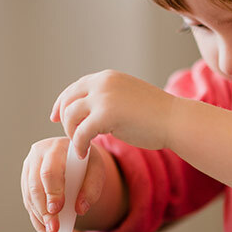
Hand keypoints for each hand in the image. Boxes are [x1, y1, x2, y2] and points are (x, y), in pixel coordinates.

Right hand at [20, 136, 111, 231]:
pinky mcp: (26, 181)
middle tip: (54, 229)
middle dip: (44, 210)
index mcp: (56, 148)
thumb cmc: (87, 162)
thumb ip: (92, 187)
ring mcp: (29, 168)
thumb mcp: (97, 169)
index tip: (56, 209)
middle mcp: (38, 155)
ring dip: (39, 219)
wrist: (76, 154)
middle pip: (35, 186)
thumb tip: (80, 209)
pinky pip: (29, 204)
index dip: (52, 191)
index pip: (50, 171)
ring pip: (29, 197)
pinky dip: (37, 221)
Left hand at [51, 70, 176, 158]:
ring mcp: (103, 98)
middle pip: (68, 101)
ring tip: (82, 145)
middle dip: (64, 120)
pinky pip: (80, 133)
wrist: (175, 120)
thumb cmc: (157, 115)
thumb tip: (91, 111)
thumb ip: (109, 99)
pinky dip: (79, 145)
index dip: (61, 103)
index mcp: (107, 77)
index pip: (74, 88)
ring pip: (70, 116)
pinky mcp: (105, 116)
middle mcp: (102, 83)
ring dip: (72, 133)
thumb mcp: (128, 98)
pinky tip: (84, 153)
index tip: (55, 117)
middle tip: (70, 137)